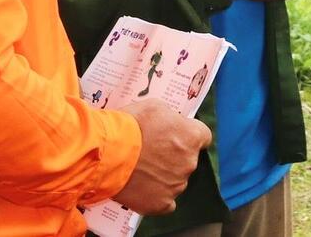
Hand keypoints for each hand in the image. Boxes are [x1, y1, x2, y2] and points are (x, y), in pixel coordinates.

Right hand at [112, 97, 211, 215]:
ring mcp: (176, 186)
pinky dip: (157, 197)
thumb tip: (172, 125)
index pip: (203, 137)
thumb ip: (170, 118)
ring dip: (163, 175)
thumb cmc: (130, 125)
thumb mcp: (155, 107)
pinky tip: (144, 189)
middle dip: (173, 155)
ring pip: (175, 181)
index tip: (176, 135)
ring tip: (141, 169)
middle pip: (187, 159)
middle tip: (151, 151)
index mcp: (192, 137)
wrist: (107, 154)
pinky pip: (166, 203)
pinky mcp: (160, 204)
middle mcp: (189, 163)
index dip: (187, 135)